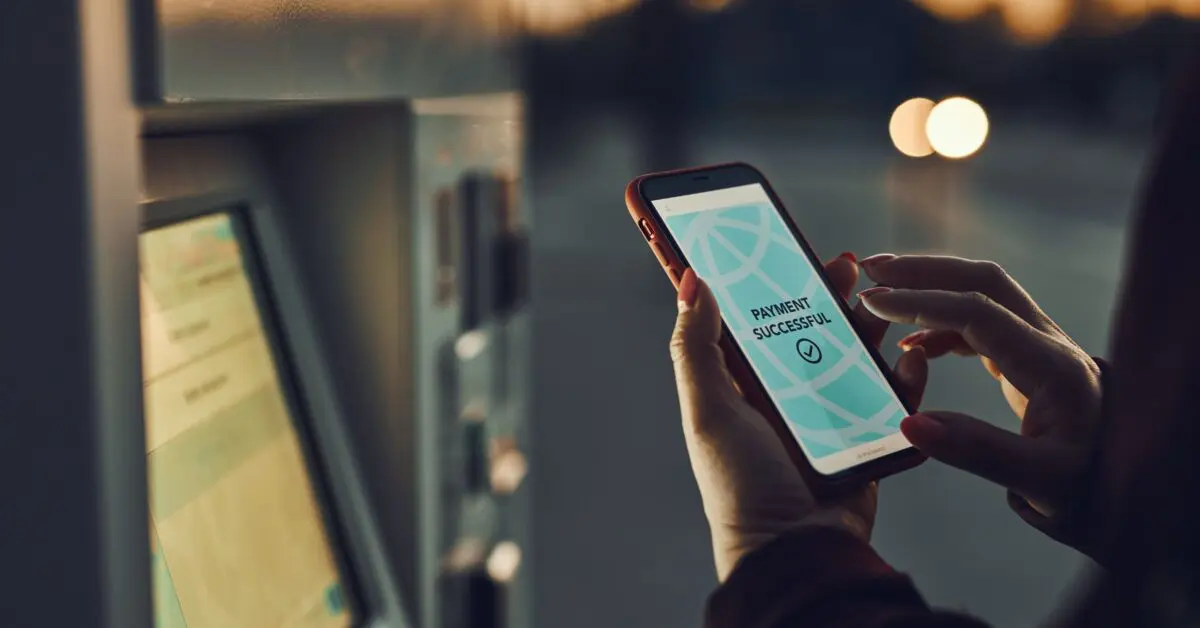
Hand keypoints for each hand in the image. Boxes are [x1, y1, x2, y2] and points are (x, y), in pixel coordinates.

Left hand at [671, 254, 927, 580]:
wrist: (793, 550)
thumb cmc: (740, 484)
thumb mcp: (708, 408)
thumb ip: (697, 345)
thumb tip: (690, 277)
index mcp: (745, 385)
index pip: (759, 319)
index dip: (773, 281)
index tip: (788, 244)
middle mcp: (786, 395)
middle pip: (814, 329)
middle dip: (831, 294)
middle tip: (848, 264)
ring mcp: (829, 416)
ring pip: (857, 357)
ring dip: (872, 326)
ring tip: (887, 302)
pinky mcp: (867, 438)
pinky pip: (893, 399)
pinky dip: (906, 377)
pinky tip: (911, 357)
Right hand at [858, 254, 1104, 556]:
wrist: (1128, 483)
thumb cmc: (1085, 484)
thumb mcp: (1037, 480)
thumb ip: (975, 451)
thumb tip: (909, 424)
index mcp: (1050, 364)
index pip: (978, 311)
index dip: (921, 302)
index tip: (873, 302)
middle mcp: (1048, 342)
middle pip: (983, 281)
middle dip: (923, 270)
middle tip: (870, 269)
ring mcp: (1041, 346)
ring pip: (982, 293)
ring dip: (931, 287)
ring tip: (881, 294)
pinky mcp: (1031, 358)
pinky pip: (982, 322)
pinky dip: (942, 321)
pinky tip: (912, 344)